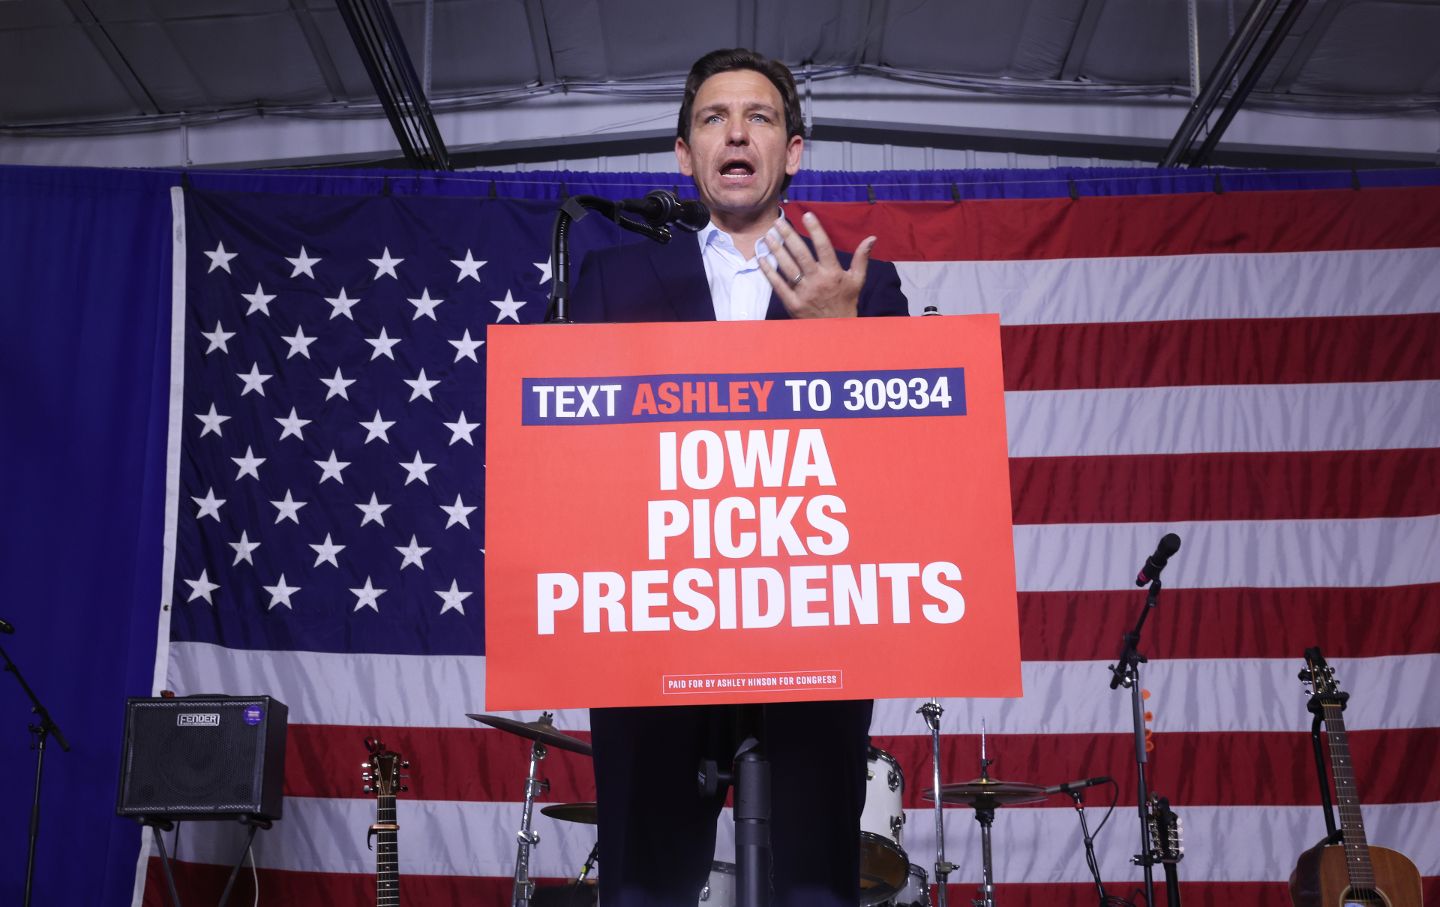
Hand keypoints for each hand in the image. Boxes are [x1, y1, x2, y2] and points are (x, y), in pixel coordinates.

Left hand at [758, 210, 876, 318]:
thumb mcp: (857, 280)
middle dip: (789, 236)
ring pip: (788, 268)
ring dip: (776, 251)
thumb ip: (862, 258)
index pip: (823, 246)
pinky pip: (779, 286)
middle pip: (801, 254)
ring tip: (768, 236)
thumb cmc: (846, 302)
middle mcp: (818, 281)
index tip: (806, 215)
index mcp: (834, 273)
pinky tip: (762, 259)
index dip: (815, 230)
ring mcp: (804, 293)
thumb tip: (872, 238)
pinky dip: (769, 272)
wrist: (836, 331)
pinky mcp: (793, 304)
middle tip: (778, 222)